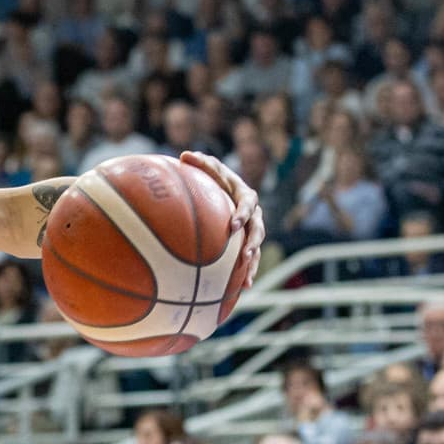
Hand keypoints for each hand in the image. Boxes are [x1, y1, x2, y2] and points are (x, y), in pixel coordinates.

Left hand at [181, 151, 264, 293]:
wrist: (224, 188)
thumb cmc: (214, 176)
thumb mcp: (208, 168)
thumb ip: (201, 163)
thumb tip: (185, 155)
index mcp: (245, 194)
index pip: (247, 204)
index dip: (242, 215)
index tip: (233, 226)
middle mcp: (253, 212)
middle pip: (258, 228)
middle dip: (253, 242)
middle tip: (245, 253)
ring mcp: (253, 228)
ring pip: (257, 247)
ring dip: (254, 262)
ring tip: (248, 278)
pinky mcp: (248, 241)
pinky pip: (251, 258)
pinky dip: (249, 272)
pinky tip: (245, 288)